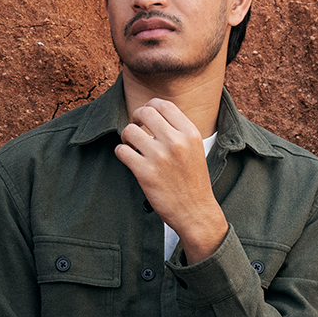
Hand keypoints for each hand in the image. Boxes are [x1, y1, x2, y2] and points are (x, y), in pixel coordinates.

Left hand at [115, 99, 227, 262]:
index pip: (164, 105)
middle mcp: (176, 142)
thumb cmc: (194, 181)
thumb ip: (179, 131)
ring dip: (126, 136)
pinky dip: (121, 152)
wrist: (196, 211)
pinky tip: (128, 158)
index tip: (146, 115)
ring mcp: (160, 157)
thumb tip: (154, 115)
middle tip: (135, 127)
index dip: (150, 106)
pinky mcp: (145, 173)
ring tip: (131, 145)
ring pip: (130, 131)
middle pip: (145, 112)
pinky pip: (122, 151)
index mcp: (190, 133)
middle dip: (135, 117)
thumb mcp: (196, 149)